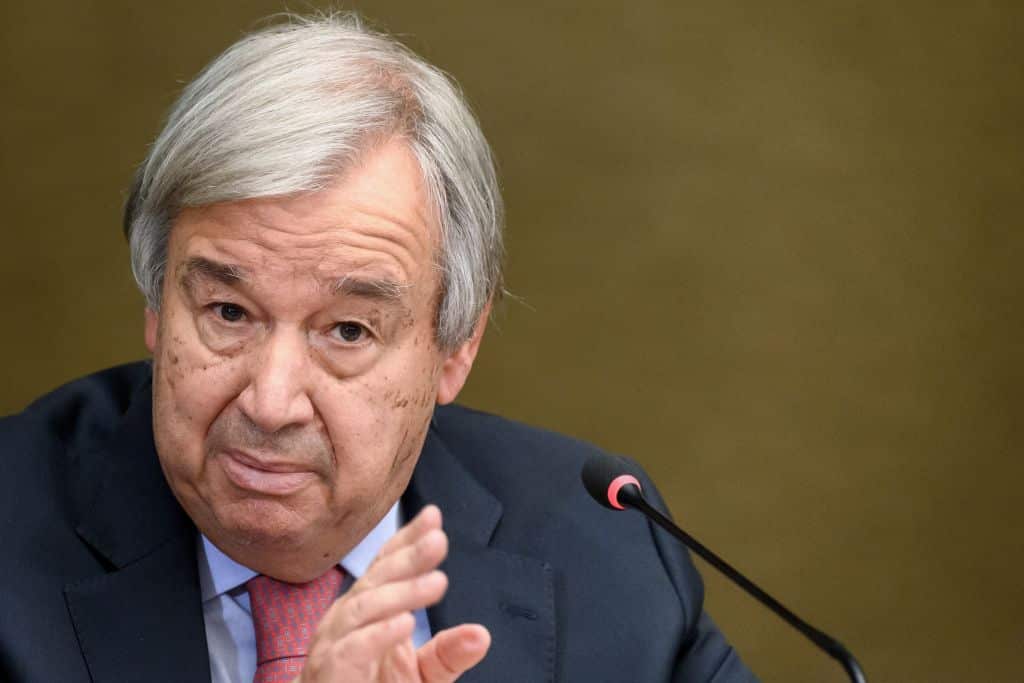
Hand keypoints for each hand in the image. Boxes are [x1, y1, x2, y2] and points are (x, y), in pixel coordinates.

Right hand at [296, 505, 490, 681]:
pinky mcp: (329, 671)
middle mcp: (348, 619)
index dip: (407, 539)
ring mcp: (334, 643)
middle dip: (408, 557)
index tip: (433, 517)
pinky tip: (404, 622)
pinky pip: (350, 648)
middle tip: (438, 540)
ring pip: (364, 607)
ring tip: (436, 583)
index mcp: (368, 609)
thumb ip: (448, 653)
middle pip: (377, 578)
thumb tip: (482, 635)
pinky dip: (377, 634)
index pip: (386, 565)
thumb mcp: (421, 673)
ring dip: (401, 592)